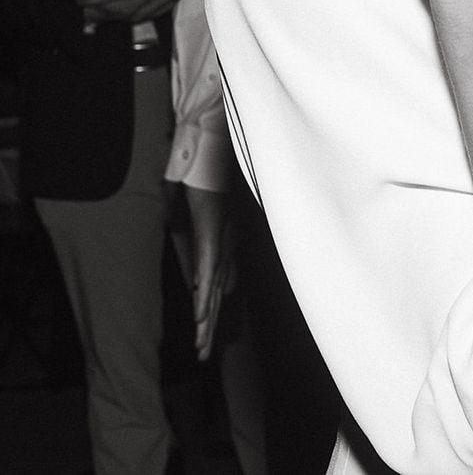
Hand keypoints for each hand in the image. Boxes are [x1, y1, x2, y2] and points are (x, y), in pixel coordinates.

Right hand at [184, 185, 234, 361]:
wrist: (207, 170)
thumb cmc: (202, 191)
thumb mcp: (195, 223)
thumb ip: (193, 244)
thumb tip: (193, 266)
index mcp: (220, 253)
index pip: (214, 292)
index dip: (208, 317)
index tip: (205, 340)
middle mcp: (223, 256)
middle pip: (215, 300)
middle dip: (208, 329)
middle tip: (203, 356)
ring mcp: (219, 251)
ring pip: (211, 294)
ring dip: (205, 323)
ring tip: (201, 350)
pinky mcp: (212, 244)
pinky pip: (207, 276)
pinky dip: (202, 299)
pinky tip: (198, 320)